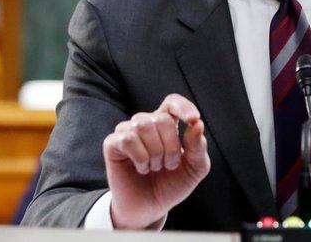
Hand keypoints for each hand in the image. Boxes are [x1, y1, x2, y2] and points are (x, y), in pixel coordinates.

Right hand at [103, 93, 210, 228]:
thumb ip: (198, 146)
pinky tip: (142, 168)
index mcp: (167, 124)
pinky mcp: (113, 144)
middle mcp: (146, 123)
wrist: (150, 208)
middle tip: (169, 165)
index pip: (173, 102)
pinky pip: (127, 138)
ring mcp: (127, 131)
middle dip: (171, 146)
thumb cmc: (171, 184)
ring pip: (143, 125)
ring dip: (155, 152)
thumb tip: (197, 124)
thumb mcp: (194, 168)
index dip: (183, 107)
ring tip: (155, 167)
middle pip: (161, 118)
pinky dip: (140, 156)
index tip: (193, 120)